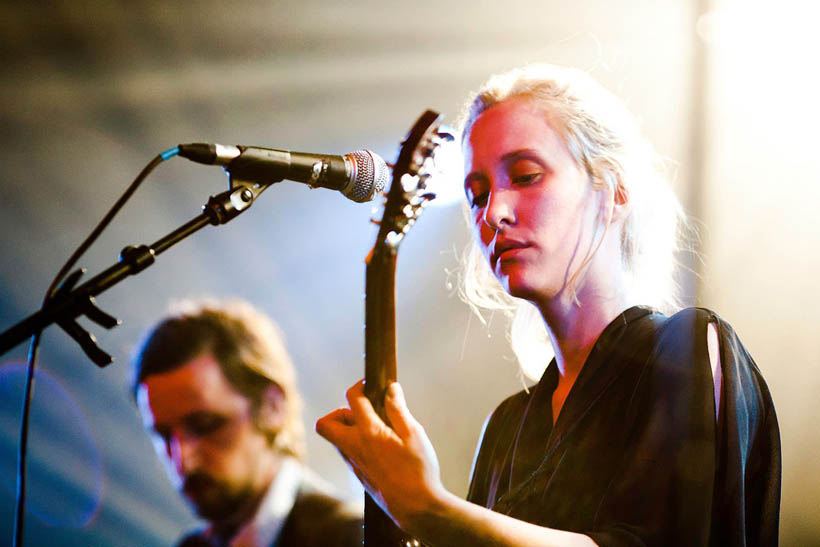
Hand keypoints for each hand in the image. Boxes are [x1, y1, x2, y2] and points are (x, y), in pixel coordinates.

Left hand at [316, 380, 443, 529]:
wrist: (416, 507)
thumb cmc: (418, 470)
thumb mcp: (414, 434)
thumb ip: (398, 409)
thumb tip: (390, 388)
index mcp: (369, 432)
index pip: (353, 399)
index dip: (360, 387)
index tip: (370, 385)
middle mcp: (354, 447)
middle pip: (326, 424)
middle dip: (340, 412)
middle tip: (363, 412)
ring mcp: (354, 463)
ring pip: (336, 439)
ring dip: (348, 428)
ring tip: (376, 428)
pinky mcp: (358, 475)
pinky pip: (347, 453)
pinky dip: (356, 443)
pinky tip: (379, 446)